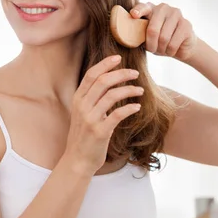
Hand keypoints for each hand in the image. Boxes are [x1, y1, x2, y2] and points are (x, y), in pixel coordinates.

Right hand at [65, 55, 142, 173]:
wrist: (77, 160)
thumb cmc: (84, 135)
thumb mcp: (83, 113)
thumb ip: (92, 98)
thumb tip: (108, 81)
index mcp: (78, 99)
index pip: (92, 74)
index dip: (105, 64)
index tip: (118, 57)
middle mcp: (82, 106)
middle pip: (103, 81)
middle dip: (121, 73)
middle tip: (135, 73)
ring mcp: (90, 119)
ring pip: (112, 95)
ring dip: (129, 90)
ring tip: (140, 91)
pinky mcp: (100, 131)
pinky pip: (118, 114)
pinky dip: (130, 107)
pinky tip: (137, 106)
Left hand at [130, 2, 197, 61]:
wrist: (182, 47)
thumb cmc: (160, 41)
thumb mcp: (147, 38)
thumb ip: (140, 34)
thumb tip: (132, 38)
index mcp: (150, 8)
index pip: (143, 7)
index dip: (138, 11)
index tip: (133, 15)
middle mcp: (163, 8)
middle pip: (152, 29)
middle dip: (151, 45)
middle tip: (152, 50)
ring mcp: (176, 14)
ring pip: (163, 38)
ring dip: (161, 49)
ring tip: (163, 49)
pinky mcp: (186, 24)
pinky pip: (173, 43)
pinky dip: (170, 51)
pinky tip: (171, 49)